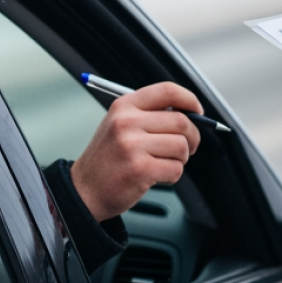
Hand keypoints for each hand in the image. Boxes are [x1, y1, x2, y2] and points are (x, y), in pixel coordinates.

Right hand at [70, 82, 202, 221]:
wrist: (84, 191)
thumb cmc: (109, 158)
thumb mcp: (121, 125)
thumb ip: (152, 115)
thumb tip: (193, 113)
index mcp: (124, 106)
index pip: (167, 91)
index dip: (189, 100)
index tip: (198, 111)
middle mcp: (126, 122)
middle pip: (181, 121)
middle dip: (192, 136)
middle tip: (187, 147)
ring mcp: (132, 146)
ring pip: (181, 146)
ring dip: (181, 158)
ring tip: (165, 162)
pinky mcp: (139, 169)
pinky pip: (176, 168)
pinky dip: (173, 174)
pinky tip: (157, 175)